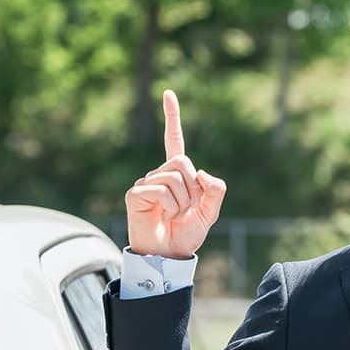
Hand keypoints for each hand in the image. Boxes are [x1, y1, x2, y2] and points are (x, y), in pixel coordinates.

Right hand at [125, 89, 226, 258]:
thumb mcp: (210, 213)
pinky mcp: (134, 195)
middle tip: (187, 209)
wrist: (168, 256)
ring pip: (174, 178)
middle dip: (193, 188)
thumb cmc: (186, 235)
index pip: (174, 140)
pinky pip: (160, 190)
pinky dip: (168, 206)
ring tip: (174, 216)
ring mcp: (145, 183)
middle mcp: (159, 174)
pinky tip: (161, 217)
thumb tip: (202, 173)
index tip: (168, 93)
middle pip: (182, 162)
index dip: (172, 117)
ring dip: (182, 202)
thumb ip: (215, 191)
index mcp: (177, 174)